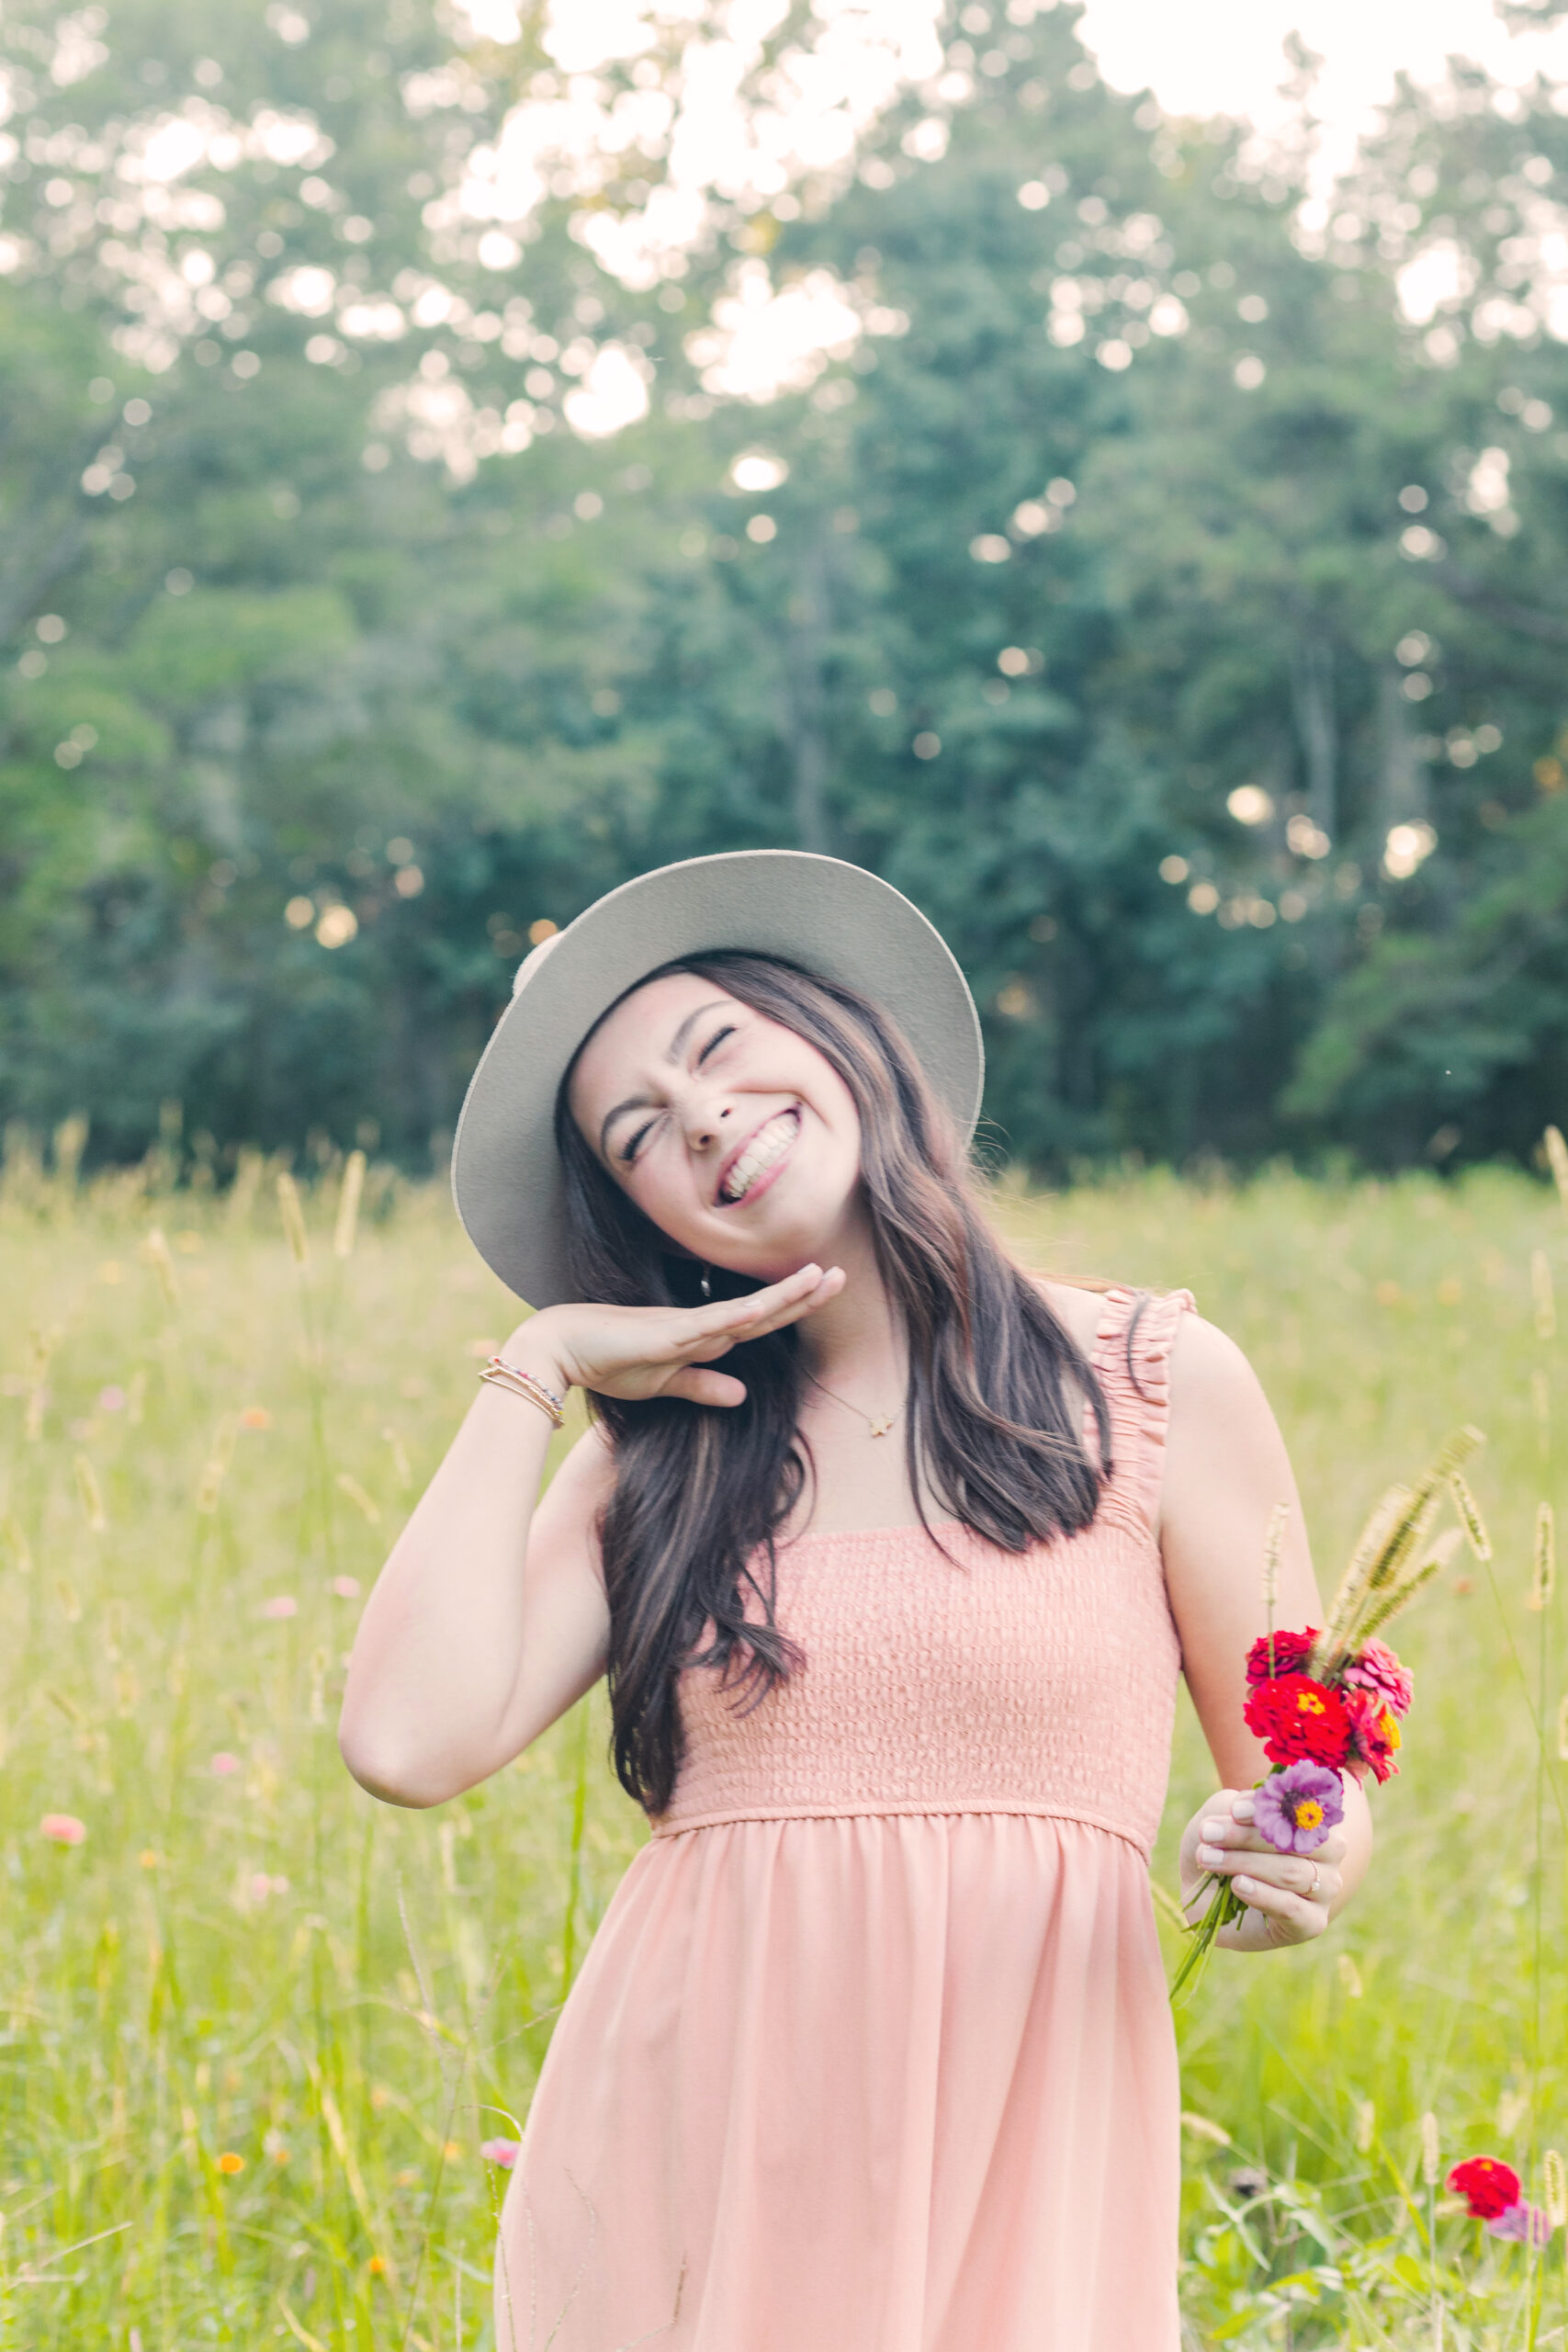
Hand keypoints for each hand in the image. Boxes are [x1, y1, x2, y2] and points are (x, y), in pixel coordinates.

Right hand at [508, 1263, 845, 1408]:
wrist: (561, 1349)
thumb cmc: (608, 1362)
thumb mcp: (665, 1384)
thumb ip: (702, 1386)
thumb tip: (742, 1397)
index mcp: (703, 1336)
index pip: (760, 1321)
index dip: (794, 1307)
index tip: (827, 1289)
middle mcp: (701, 1325)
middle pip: (763, 1309)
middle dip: (803, 1294)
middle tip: (843, 1274)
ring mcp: (684, 1327)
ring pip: (744, 1311)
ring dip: (781, 1296)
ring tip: (819, 1277)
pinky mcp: (663, 1335)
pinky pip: (705, 1326)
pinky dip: (734, 1318)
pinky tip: (760, 1309)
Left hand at [1178, 1788, 1346, 1951]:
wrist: (1211, 1902)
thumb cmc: (1222, 1852)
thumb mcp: (1220, 1823)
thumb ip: (1230, 1809)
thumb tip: (1241, 1806)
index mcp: (1311, 1821)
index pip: (1295, 1810)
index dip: (1266, 1809)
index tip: (1234, 1810)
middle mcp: (1327, 1854)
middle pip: (1294, 1842)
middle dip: (1248, 1836)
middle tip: (1207, 1834)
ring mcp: (1324, 1890)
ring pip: (1291, 1873)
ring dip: (1245, 1863)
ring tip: (1209, 1859)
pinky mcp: (1312, 1922)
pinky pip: (1291, 1907)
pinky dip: (1263, 1894)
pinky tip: (1238, 1885)